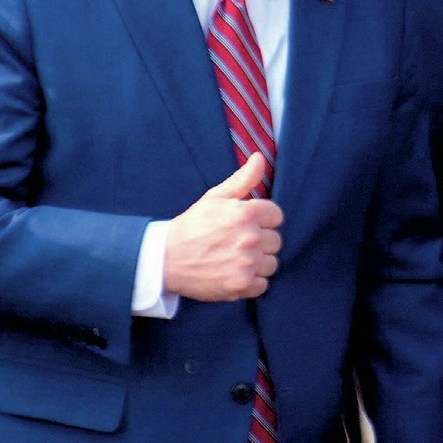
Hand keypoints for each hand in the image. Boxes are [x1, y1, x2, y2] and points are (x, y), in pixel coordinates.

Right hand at [163, 152, 282, 300]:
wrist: (166, 259)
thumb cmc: (192, 226)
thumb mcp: (215, 197)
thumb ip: (243, 179)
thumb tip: (259, 158)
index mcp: (246, 213)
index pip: (276, 217)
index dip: (262, 220)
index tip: (246, 225)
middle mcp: (250, 238)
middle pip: (276, 241)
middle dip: (260, 241)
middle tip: (237, 243)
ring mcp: (247, 263)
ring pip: (272, 264)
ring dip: (258, 263)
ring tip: (235, 259)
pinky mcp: (241, 285)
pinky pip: (263, 284)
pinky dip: (251, 282)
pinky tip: (234, 273)